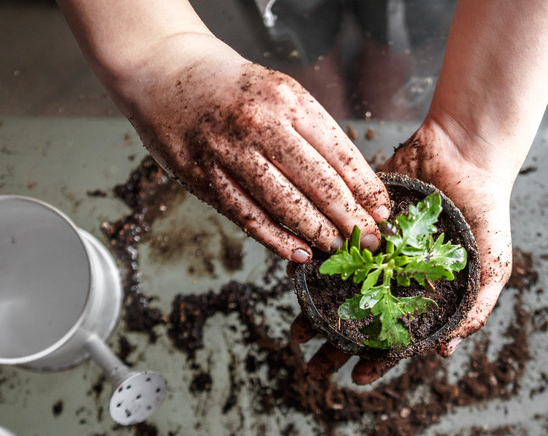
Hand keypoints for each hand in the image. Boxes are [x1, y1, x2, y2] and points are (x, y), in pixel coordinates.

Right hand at [115, 34, 389, 261]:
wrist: (163, 71)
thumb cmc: (229, 84)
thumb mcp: (277, 89)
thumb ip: (308, 130)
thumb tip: (348, 182)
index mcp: (288, 99)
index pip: (339, 153)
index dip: (366, 188)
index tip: (383, 211)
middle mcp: (260, 124)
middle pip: (318, 183)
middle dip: (350, 218)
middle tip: (371, 241)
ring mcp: (229, 153)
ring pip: (285, 204)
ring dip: (318, 232)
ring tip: (340, 249)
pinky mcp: (203, 177)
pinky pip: (247, 216)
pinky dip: (276, 239)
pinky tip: (298, 252)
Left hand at [290, 120, 514, 384]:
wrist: (466, 153)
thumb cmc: (487, 210)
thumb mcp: (492, 265)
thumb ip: (475, 308)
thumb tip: (446, 350)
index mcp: (421, 292)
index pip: (396, 334)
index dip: (377, 359)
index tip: (356, 377)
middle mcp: (392, 274)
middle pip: (360, 316)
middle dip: (335, 341)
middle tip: (311, 360)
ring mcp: (373, 248)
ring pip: (338, 285)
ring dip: (316, 307)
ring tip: (295, 328)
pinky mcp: (358, 219)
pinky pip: (330, 243)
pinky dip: (312, 260)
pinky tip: (295, 275)